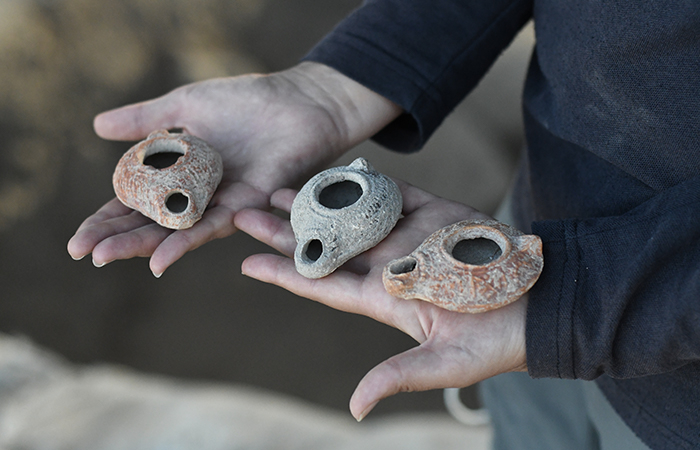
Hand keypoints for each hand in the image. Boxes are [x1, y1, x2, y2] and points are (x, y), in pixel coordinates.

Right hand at [67, 62, 400, 275]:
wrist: (298, 103)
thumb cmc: (247, 101)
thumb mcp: (186, 105)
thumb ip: (146, 120)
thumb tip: (97, 126)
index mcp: (179, 172)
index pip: (135, 201)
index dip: (106, 219)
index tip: (78, 241)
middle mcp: (197, 194)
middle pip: (150, 222)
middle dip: (115, 238)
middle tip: (83, 253)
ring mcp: (220, 203)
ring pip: (174, 230)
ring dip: (140, 244)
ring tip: (105, 257)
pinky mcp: (245, 206)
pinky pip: (211, 227)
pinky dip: (183, 242)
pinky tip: (159, 259)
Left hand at [234, 180, 527, 420]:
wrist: (544, 302)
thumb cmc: (497, 340)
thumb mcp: (446, 365)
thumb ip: (399, 377)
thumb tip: (356, 408)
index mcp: (384, 300)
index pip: (323, 286)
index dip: (285, 274)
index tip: (246, 262)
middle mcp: (388, 266)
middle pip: (326, 246)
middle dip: (285, 231)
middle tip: (245, 210)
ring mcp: (409, 238)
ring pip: (351, 215)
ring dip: (316, 201)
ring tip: (280, 188)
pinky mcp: (435, 214)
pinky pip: (393, 194)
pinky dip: (367, 182)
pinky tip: (338, 171)